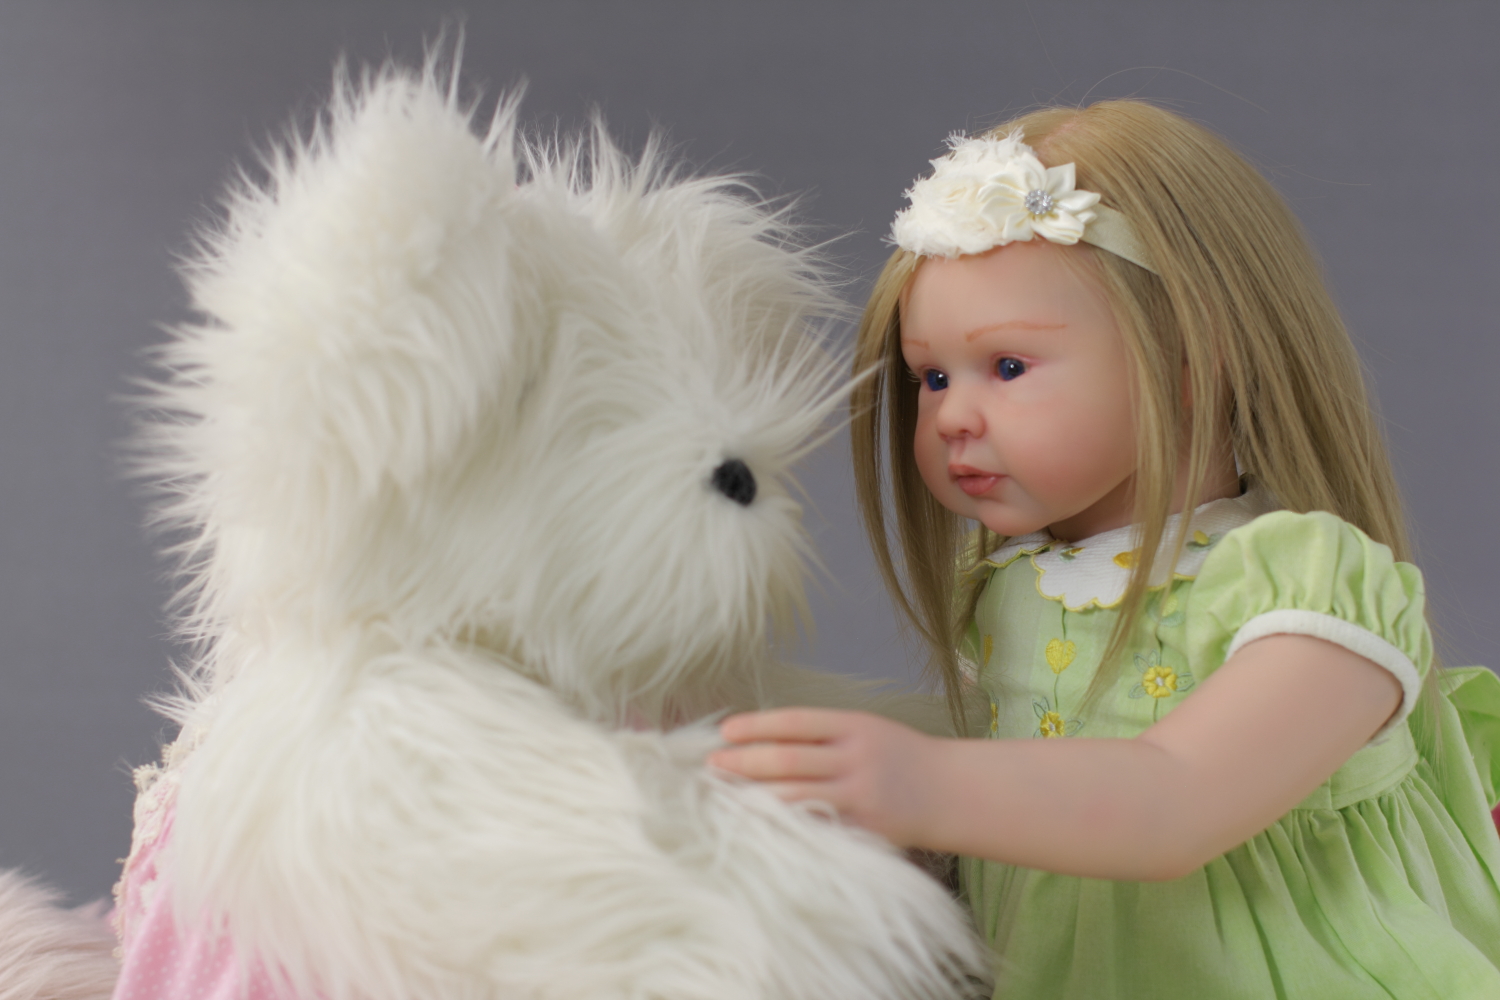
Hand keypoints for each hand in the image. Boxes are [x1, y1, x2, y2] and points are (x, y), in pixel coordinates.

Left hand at [710, 708, 937, 846]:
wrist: (950, 791)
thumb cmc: (899, 756)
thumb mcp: (866, 730)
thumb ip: (822, 735)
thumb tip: (762, 739)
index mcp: (854, 726)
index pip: (794, 722)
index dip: (756, 725)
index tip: (725, 729)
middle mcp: (855, 758)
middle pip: (787, 759)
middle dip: (744, 762)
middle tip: (712, 764)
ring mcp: (859, 795)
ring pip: (794, 796)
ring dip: (753, 796)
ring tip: (724, 796)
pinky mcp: (863, 828)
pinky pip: (814, 825)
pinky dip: (783, 824)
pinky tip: (757, 824)